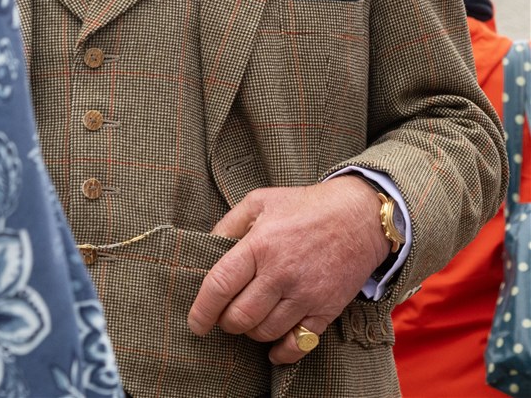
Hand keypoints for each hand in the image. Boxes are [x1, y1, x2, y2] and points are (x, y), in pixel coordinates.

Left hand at [187, 176, 390, 363]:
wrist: (358, 217)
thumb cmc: (304, 205)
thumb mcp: (259, 200)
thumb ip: (229, 224)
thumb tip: (206, 247)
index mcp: (260, 244)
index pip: (221, 285)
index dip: (202, 309)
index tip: (195, 323)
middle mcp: (281, 274)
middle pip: (240, 317)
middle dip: (226, 322)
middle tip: (224, 315)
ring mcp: (305, 295)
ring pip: (265, 332)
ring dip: (250, 332)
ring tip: (249, 318)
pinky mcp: (326, 310)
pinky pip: (298, 345)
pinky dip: (281, 352)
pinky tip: (273, 347)